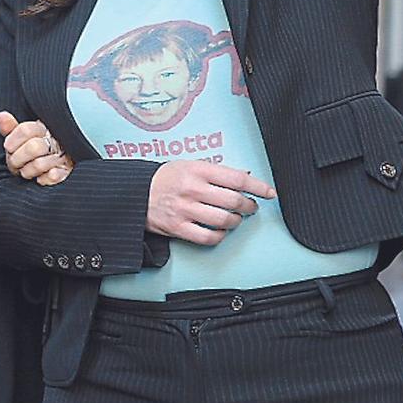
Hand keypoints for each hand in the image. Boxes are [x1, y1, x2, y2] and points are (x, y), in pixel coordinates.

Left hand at [0, 111, 71, 185]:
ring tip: (26, 171)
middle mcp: (54, 141)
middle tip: (15, 163)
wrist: (57, 165)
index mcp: (42, 129)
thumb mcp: (19, 139)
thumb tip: (2, 116)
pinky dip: (43, 179)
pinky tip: (39, 178)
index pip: (25, 130)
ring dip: (28, 171)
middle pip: (33, 147)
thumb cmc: (32, 152)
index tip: (9, 148)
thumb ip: (10, 127)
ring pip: (39, 164)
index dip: (13, 141)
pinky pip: (53, 177)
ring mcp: (62, 157)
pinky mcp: (66, 172)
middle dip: (18, 159)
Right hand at [146, 161, 274, 245]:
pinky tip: (219, 231)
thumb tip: (244, 177)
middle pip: (234, 201)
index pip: (237, 178)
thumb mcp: (189, 165)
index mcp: (197, 170)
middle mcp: (192, 189)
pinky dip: (220, 236)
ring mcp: (185, 210)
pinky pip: (208, 237)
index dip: (258, 187)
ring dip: (236, 221)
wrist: (133, 192)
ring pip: (224, 220)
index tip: (269, 192)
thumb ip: (216, 171)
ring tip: (234, 218)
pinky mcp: (178, 227)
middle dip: (249, 206)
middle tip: (250, 206)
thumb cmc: (163, 179)